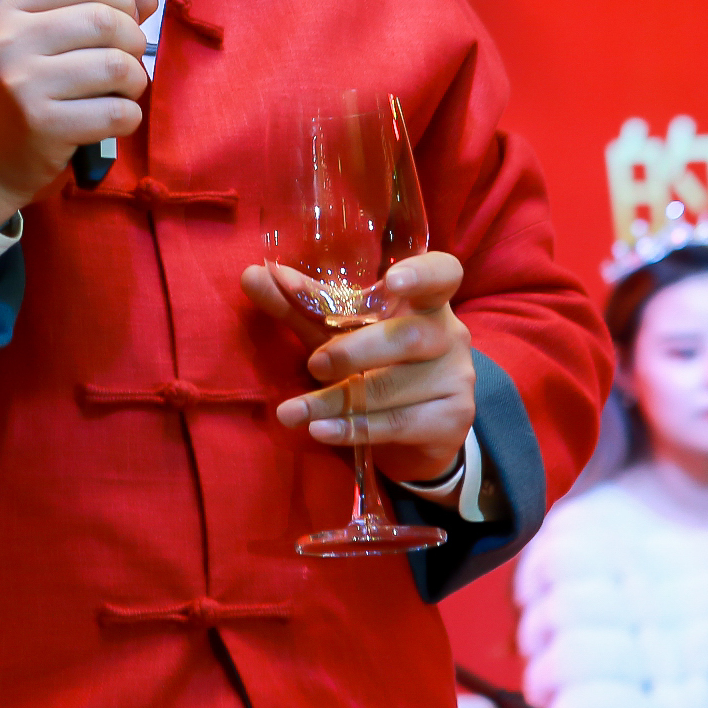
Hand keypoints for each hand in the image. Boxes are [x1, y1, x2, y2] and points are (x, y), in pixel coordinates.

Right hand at [0, 0, 157, 225]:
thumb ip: (88, 9)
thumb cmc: (18, 87)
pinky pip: (116, 112)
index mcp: (7, 8)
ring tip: (124, 89)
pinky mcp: (44, 125)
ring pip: (115, 66)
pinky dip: (129, 115)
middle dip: (133, 38)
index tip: (124, 13)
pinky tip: (115, 117)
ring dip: (135, 79)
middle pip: (104, 20)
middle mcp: (10, 41)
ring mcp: (24, 84)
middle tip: (128, 57)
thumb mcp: (36, 39)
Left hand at [241, 251, 475, 485]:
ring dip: (337, 401)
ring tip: (293, 412)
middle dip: (354, 351)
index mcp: (426, 301)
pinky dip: (354, 428)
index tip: (391, 281)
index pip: (442, 273)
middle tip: (313, 365)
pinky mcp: (451, 420)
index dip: (421, 274)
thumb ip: (301, 305)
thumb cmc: (374, 364)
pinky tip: (320, 430)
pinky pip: (398, 423)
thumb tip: (251, 274)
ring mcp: (456, 378)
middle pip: (409, 336)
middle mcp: (449, 335)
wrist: (416, 433)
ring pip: (395, 388)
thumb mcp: (338, 332)